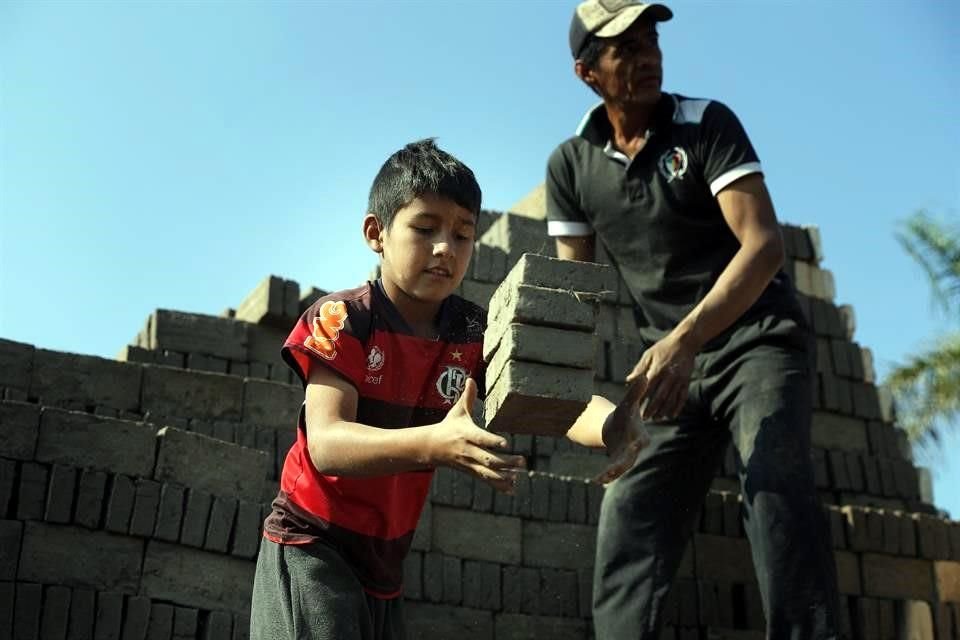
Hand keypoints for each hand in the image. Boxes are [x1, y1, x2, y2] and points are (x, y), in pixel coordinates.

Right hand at [429, 378, 525, 492]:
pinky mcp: (471, 471)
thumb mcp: (457, 411)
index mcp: (467, 434)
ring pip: (488, 473)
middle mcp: (469, 450)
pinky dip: (499, 485)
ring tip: (518, 476)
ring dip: (504, 476)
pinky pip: (486, 480)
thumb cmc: (449, 426)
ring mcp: (470, 463)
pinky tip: (513, 488)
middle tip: (522, 460)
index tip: (506, 443)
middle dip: (505, 462)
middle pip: (488, 459)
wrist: (432, 448)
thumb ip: (467, 397)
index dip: (493, 441)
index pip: (481, 438)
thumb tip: (471, 378)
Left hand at [592, 383, 649, 483]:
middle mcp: (635, 449)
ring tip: (601, 478)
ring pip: (620, 468)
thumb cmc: (625, 414)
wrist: (618, 426)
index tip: (635, 445)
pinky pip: (612, 471)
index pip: (640, 440)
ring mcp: (626, 458)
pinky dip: (606, 476)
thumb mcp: (628, 403)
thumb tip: (644, 376)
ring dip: (611, 473)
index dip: (637, 443)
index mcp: (640, 435)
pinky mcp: (617, 463)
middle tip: (614, 469)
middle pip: (630, 458)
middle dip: (622, 464)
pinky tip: (596, 480)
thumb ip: (635, 392)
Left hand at [625, 332, 696, 420]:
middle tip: (645, 418)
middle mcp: (668, 376)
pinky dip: (677, 407)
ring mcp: (679, 380)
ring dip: (664, 410)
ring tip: (657, 418)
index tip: (635, 408)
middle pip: (659, 397)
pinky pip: (682, 397)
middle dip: (652, 409)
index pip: (647, 388)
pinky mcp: (686, 381)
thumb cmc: (663, 347)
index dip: (641, 400)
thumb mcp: (649, 355)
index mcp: (657, 370)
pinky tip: (672, 415)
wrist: (685, 341)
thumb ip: (639, 369)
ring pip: (671, 399)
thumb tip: (628, 381)